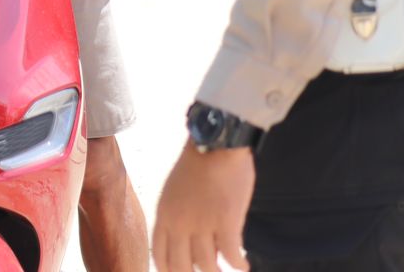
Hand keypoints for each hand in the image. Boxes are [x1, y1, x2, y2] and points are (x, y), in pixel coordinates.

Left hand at [153, 143, 253, 271]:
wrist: (215, 144)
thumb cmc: (198, 163)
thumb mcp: (173, 190)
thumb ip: (175, 214)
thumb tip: (183, 237)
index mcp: (165, 214)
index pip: (160, 254)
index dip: (168, 270)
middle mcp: (180, 224)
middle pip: (180, 266)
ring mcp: (203, 224)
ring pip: (206, 265)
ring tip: (226, 271)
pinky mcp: (226, 222)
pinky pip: (231, 255)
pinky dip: (238, 264)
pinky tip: (244, 266)